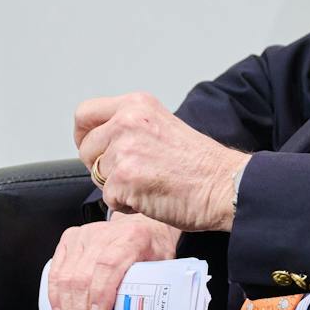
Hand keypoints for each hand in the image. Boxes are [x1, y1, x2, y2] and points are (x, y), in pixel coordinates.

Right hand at [46, 213, 181, 309]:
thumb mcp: (163, 264)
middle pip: (83, 277)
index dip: (101, 293)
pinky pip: (55, 272)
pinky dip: (56, 297)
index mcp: (132, 238)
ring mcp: (82, 235)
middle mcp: (103, 233)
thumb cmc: (152, 248)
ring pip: (66, 278)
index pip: (109, 265)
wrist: (141, 224)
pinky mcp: (68, 240)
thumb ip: (155, 286)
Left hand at [74, 92, 249, 232]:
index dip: (84, 135)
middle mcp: (127, 122)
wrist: (225, 186)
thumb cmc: (200, 164)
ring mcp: (124, 150)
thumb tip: (102, 142)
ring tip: (150, 184)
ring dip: (118, 187)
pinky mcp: (124, 179)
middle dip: (102, 166)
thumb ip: (131, 127)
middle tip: (133, 174)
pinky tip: (152, 196)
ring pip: (97, 175)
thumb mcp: (162, 126)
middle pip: (86, 148)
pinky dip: (127, 204)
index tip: (92, 148)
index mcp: (136, 105)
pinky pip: (109, 198)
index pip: (85, 113)